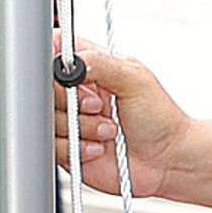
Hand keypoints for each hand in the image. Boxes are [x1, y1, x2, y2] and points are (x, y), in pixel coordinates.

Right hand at [56, 50, 195, 196]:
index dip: (55, 64)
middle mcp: (77, 94)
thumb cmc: (159, 118)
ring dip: (82, 127)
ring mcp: (71, 121)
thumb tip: (73, 61)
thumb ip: (101, 64)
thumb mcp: (135, 79)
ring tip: (109, 130)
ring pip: (48, 119)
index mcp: (91, 68)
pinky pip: (55, 146)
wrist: (167, 160)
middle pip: (44, 88)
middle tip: (99, 107)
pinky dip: (79, 148)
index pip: (56, 52)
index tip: (71, 77)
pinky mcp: (69, 148)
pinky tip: (100, 148)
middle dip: (72, 101)